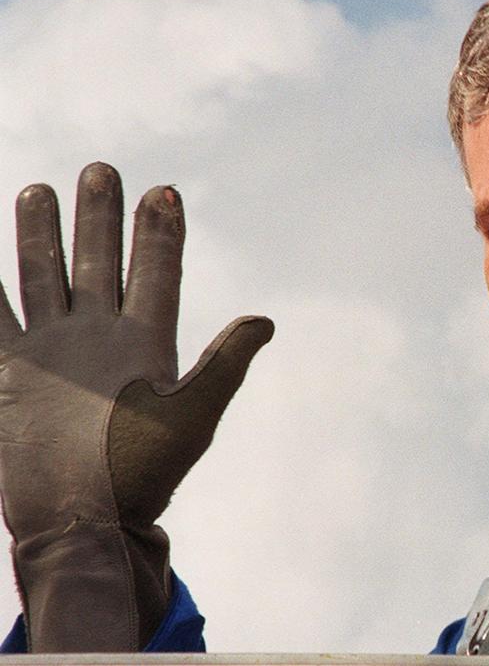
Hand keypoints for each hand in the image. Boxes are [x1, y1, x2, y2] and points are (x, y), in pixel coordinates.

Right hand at [0, 162, 272, 651]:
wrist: (82, 518)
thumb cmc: (143, 474)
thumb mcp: (191, 418)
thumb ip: (224, 365)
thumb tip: (265, 320)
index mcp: (146, 343)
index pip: (156, 273)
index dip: (161, 234)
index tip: (164, 189)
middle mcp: (100, 339)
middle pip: (100, 263)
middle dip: (101, 218)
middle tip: (101, 168)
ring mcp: (55, 352)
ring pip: (46, 278)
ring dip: (42, 236)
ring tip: (40, 188)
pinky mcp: (13, 372)